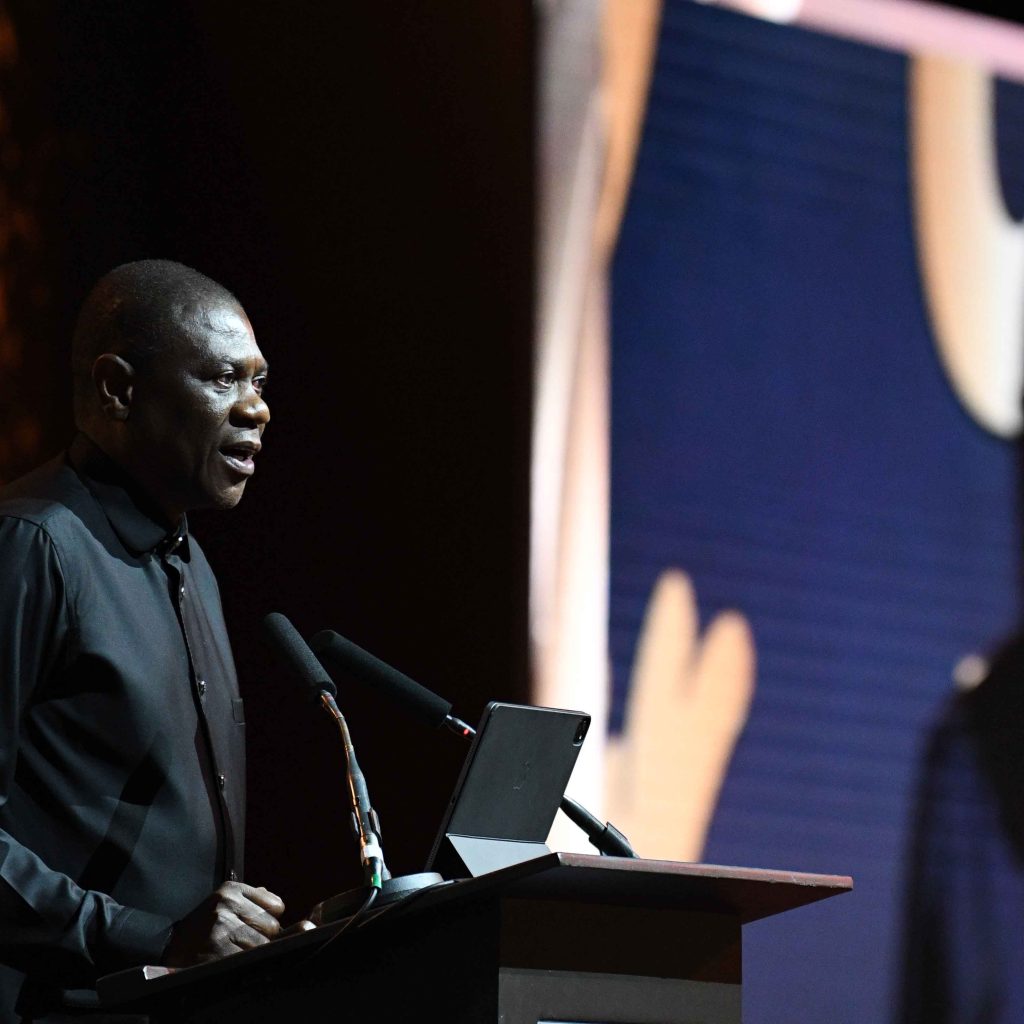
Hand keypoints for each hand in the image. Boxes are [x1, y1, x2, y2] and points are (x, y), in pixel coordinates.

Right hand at [164, 882, 285, 966]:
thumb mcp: (228, 906)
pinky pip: (249, 960)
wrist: (167, 948)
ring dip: (251, 953)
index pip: (276, 906)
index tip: (250, 926)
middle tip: (237, 941)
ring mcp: (221, 927)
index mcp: (231, 889)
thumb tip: (301, 920)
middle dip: (261, 938)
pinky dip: (242, 964)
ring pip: (262, 946)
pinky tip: (227, 959)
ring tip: (230, 950)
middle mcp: (226, 904)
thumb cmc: (206, 928)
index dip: (267, 920)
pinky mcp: (216, 951)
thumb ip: (260, 904)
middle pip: (272, 927)